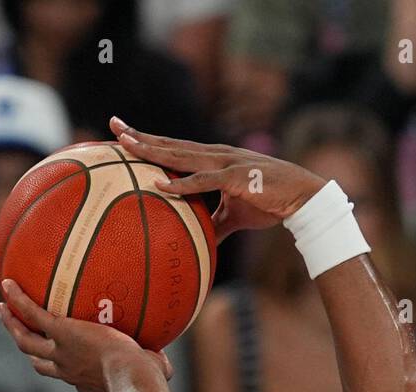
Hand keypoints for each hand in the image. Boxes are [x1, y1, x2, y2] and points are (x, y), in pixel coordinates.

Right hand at [0, 278, 171, 391]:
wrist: (132, 377)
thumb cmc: (147, 379)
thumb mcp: (152, 374)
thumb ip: (157, 367)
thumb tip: (168, 366)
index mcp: (84, 379)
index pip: (66, 373)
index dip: (59, 366)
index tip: (60, 357)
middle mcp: (66, 368)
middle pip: (37, 359)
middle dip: (26, 346)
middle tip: (18, 333)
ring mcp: (59, 350)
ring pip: (24, 339)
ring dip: (11, 324)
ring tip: (2, 307)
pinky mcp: (60, 331)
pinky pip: (32, 312)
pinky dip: (18, 299)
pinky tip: (8, 283)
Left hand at [109, 117, 325, 240]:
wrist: (302, 198)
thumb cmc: (269, 202)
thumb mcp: (234, 215)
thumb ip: (213, 225)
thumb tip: (199, 244)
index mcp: (213, 160)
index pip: (175, 148)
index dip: (150, 140)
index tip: (124, 134)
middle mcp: (215, 155)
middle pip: (171, 144)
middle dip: (141, 134)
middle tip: (113, 123)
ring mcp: (225, 164)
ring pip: (182, 155)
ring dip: (153, 150)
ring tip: (127, 144)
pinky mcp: (236, 178)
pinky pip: (204, 182)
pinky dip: (182, 184)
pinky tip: (160, 185)